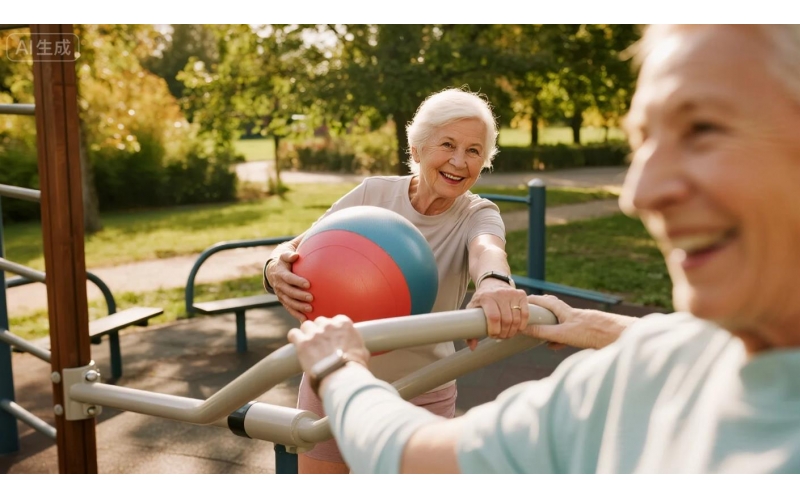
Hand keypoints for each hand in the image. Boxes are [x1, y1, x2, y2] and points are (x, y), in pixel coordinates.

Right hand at [268, 251, 312, 322]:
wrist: (272, 270)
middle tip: (311, 298)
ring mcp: (280, 294)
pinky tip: (305, 319)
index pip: (289, 278)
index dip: (297, 281)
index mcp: (280, 274)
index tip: (308, 284)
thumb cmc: (284, 261)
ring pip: (289, 302)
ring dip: (299, 306)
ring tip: (310, 309)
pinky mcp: (283, 300)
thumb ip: (289, 255)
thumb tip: (295, 255)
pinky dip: (296, 314)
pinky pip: (289, 308)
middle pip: (290, 292)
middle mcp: (279, 285)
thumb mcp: (284, 255)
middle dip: (300, 296)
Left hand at [287, 315, 370, 373]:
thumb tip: (358, 348)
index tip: (333, 337)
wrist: (342, 378)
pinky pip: (293, 333)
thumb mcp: (363, 352)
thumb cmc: (355, 367)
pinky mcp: (303, 343)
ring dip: (306, 333)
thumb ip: (357, 344)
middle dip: (320, 330)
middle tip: (320, 343)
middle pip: (320, 321)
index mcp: (344, 324)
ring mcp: (315, 333)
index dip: (333, 329)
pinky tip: (296, 344)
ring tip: (308, 344)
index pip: (336, 319)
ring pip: (306, 325)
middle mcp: (329, 324)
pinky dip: (294, 338)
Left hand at [465, 281, 528, 350]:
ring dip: (513, 331)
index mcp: (486, 297)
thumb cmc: (482, 300)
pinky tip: (517, 329)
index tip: (492, 336)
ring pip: (516, 319)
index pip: (494, 318)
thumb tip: (472, 347)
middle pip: (506, 320)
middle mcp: (500, 294)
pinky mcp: (521, 294)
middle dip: (504, 333)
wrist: (493, 283)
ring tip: (507, 334)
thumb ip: (470, 329)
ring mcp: (512, 293)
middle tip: (501, 337)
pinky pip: (525, 314)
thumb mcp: (472, 310)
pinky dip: (522, 325)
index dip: (494, 331)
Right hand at [522, 295, 636, 349]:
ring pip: (562, 323)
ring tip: (539, 332)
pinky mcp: (588, 333)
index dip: (535, 300)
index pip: (547, 302)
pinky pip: (569, 333)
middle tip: (531, 314)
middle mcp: (574, 316)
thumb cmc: (594, 333)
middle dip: (542, 311)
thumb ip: (545, 332)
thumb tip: (525, 329)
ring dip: (550, 326)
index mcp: (567, 312)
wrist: (620, 336)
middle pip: (554, 310)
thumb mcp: (564, 334)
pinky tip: (556, 346)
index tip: (523, 301)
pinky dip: (560, 338)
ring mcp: (582, 324)